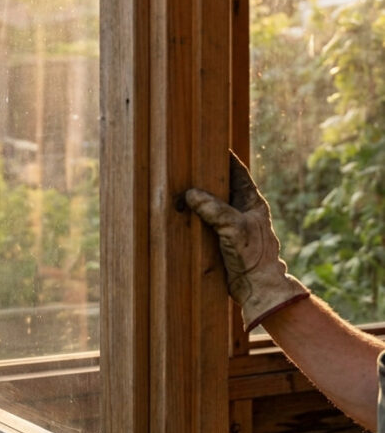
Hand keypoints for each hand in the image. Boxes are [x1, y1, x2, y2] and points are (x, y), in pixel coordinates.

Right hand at [185, 152, 308, 330]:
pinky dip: (192, 215)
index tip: (209, 144)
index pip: (237, 171)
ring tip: (177, 185)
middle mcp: (241, 210)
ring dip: (196, 197)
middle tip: (186, 164)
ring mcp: (230, 224)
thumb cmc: (253, 256)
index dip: (224, 157)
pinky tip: (178, 212)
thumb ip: (213, 208)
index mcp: (252, 201)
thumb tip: (191, 194)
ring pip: (210, 203)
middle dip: (204, 176)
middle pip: (221, 185)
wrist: (256, 288)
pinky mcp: (219, 238)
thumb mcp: (234, 227)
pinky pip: (203, 221)